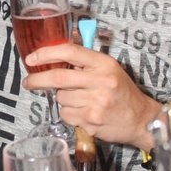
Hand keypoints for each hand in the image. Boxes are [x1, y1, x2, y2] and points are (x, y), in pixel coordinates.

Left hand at [23, 43, 161, 150]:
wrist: (141, 119)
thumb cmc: (121, 92)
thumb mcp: (108, 69)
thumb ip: (84, 60)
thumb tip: (57, 49)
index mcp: (103, 64)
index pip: (70, 52)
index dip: (46, 53)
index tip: (31, 58)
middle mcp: (101, 81)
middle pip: (58, 77)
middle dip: (38, 79)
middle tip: (29, 81)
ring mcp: (96, 102)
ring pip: (61, 97)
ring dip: (62, 99)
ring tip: (79, 100)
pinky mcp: (91, 120)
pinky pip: (66, 114)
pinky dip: (68, 113)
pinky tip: (82, 112)